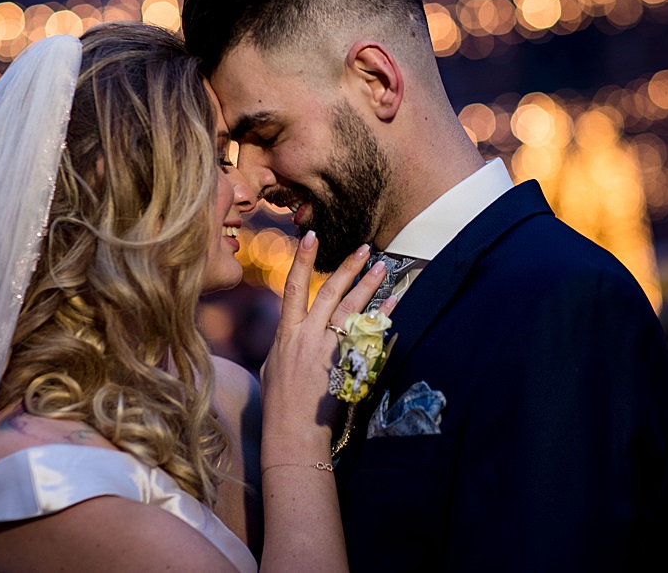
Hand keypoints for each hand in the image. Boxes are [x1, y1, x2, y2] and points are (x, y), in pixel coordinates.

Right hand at [261, 234, 393, 455]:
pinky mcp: (346, 364)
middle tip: (365, 248)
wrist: (294, 430)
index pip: (293, 287)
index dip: (303, 260)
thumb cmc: (281, 402)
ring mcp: (328, 350)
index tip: (312, 236)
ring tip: (383, 267)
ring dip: (369, 286)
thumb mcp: (274, 365)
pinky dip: (381, 318)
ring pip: (351, 309)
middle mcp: (307, 337)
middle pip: (330, 292)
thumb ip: (286, 342)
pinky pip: (368, 335)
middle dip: (348, 267)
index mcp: (286, 334)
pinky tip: (393, 304)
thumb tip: (291, 329)